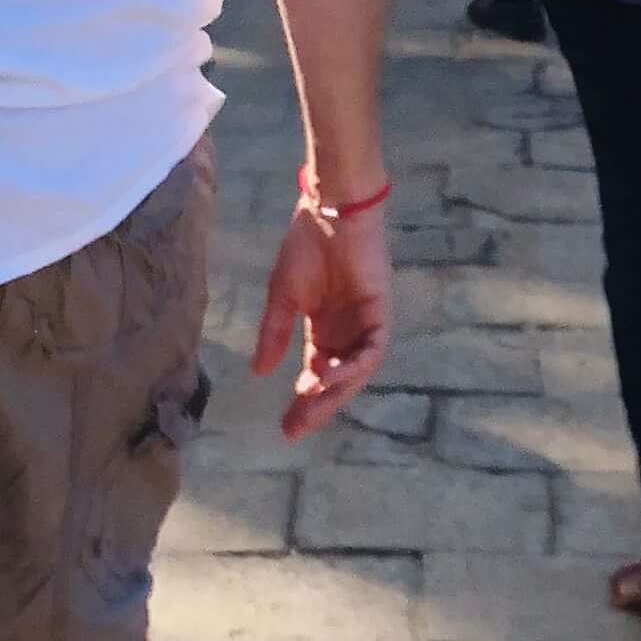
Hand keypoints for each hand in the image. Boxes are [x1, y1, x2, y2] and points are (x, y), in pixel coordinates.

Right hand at [251, 199, 390, 437]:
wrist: (329, 211)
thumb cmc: (306, 247)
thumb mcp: (282, 298)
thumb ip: (274, 334)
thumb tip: (260, 372)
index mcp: (325, 330)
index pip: (316, 375)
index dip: (304, 402)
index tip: (284, 428)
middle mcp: (347, 333)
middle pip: (337, 381)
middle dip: (319, 407)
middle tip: (295, 429)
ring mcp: (366, 324)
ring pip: (357, 370)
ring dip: (336, 390)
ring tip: (309, 402)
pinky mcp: (380, 312)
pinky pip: (373, 349)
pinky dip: (355, 366)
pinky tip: (331, 375)